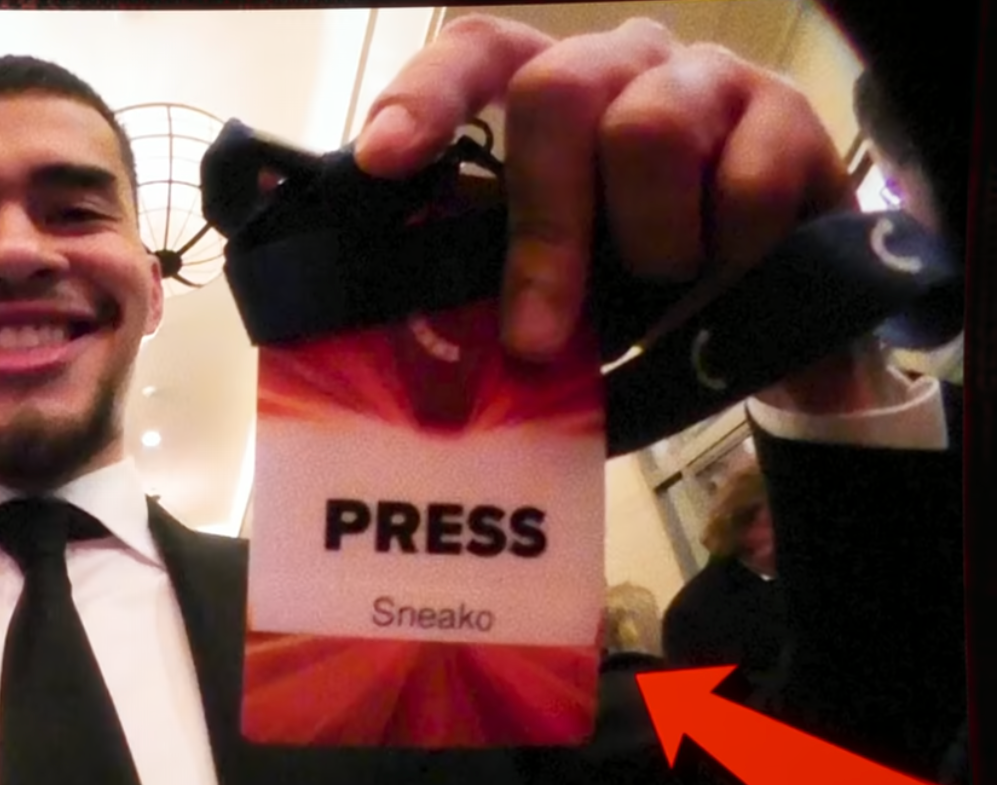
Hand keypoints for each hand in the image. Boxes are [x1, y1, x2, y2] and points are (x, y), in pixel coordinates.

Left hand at [354, 15, 858, 398]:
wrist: (773, 310)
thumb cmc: (637, 284)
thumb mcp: (563, 278)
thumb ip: (500, 278)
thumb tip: (427, 342)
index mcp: (546, 92)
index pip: (477, 55)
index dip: (427, 98)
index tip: (383, 159)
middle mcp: (620, 65)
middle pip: (555, 92)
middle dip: (543, 230)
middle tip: (536, 336)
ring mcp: (706, 81)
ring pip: (650, 131)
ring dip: (648, 244)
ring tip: (659, 291)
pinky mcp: (789, 118)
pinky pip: (744, 187)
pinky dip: (726, 263)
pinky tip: (726, 286)